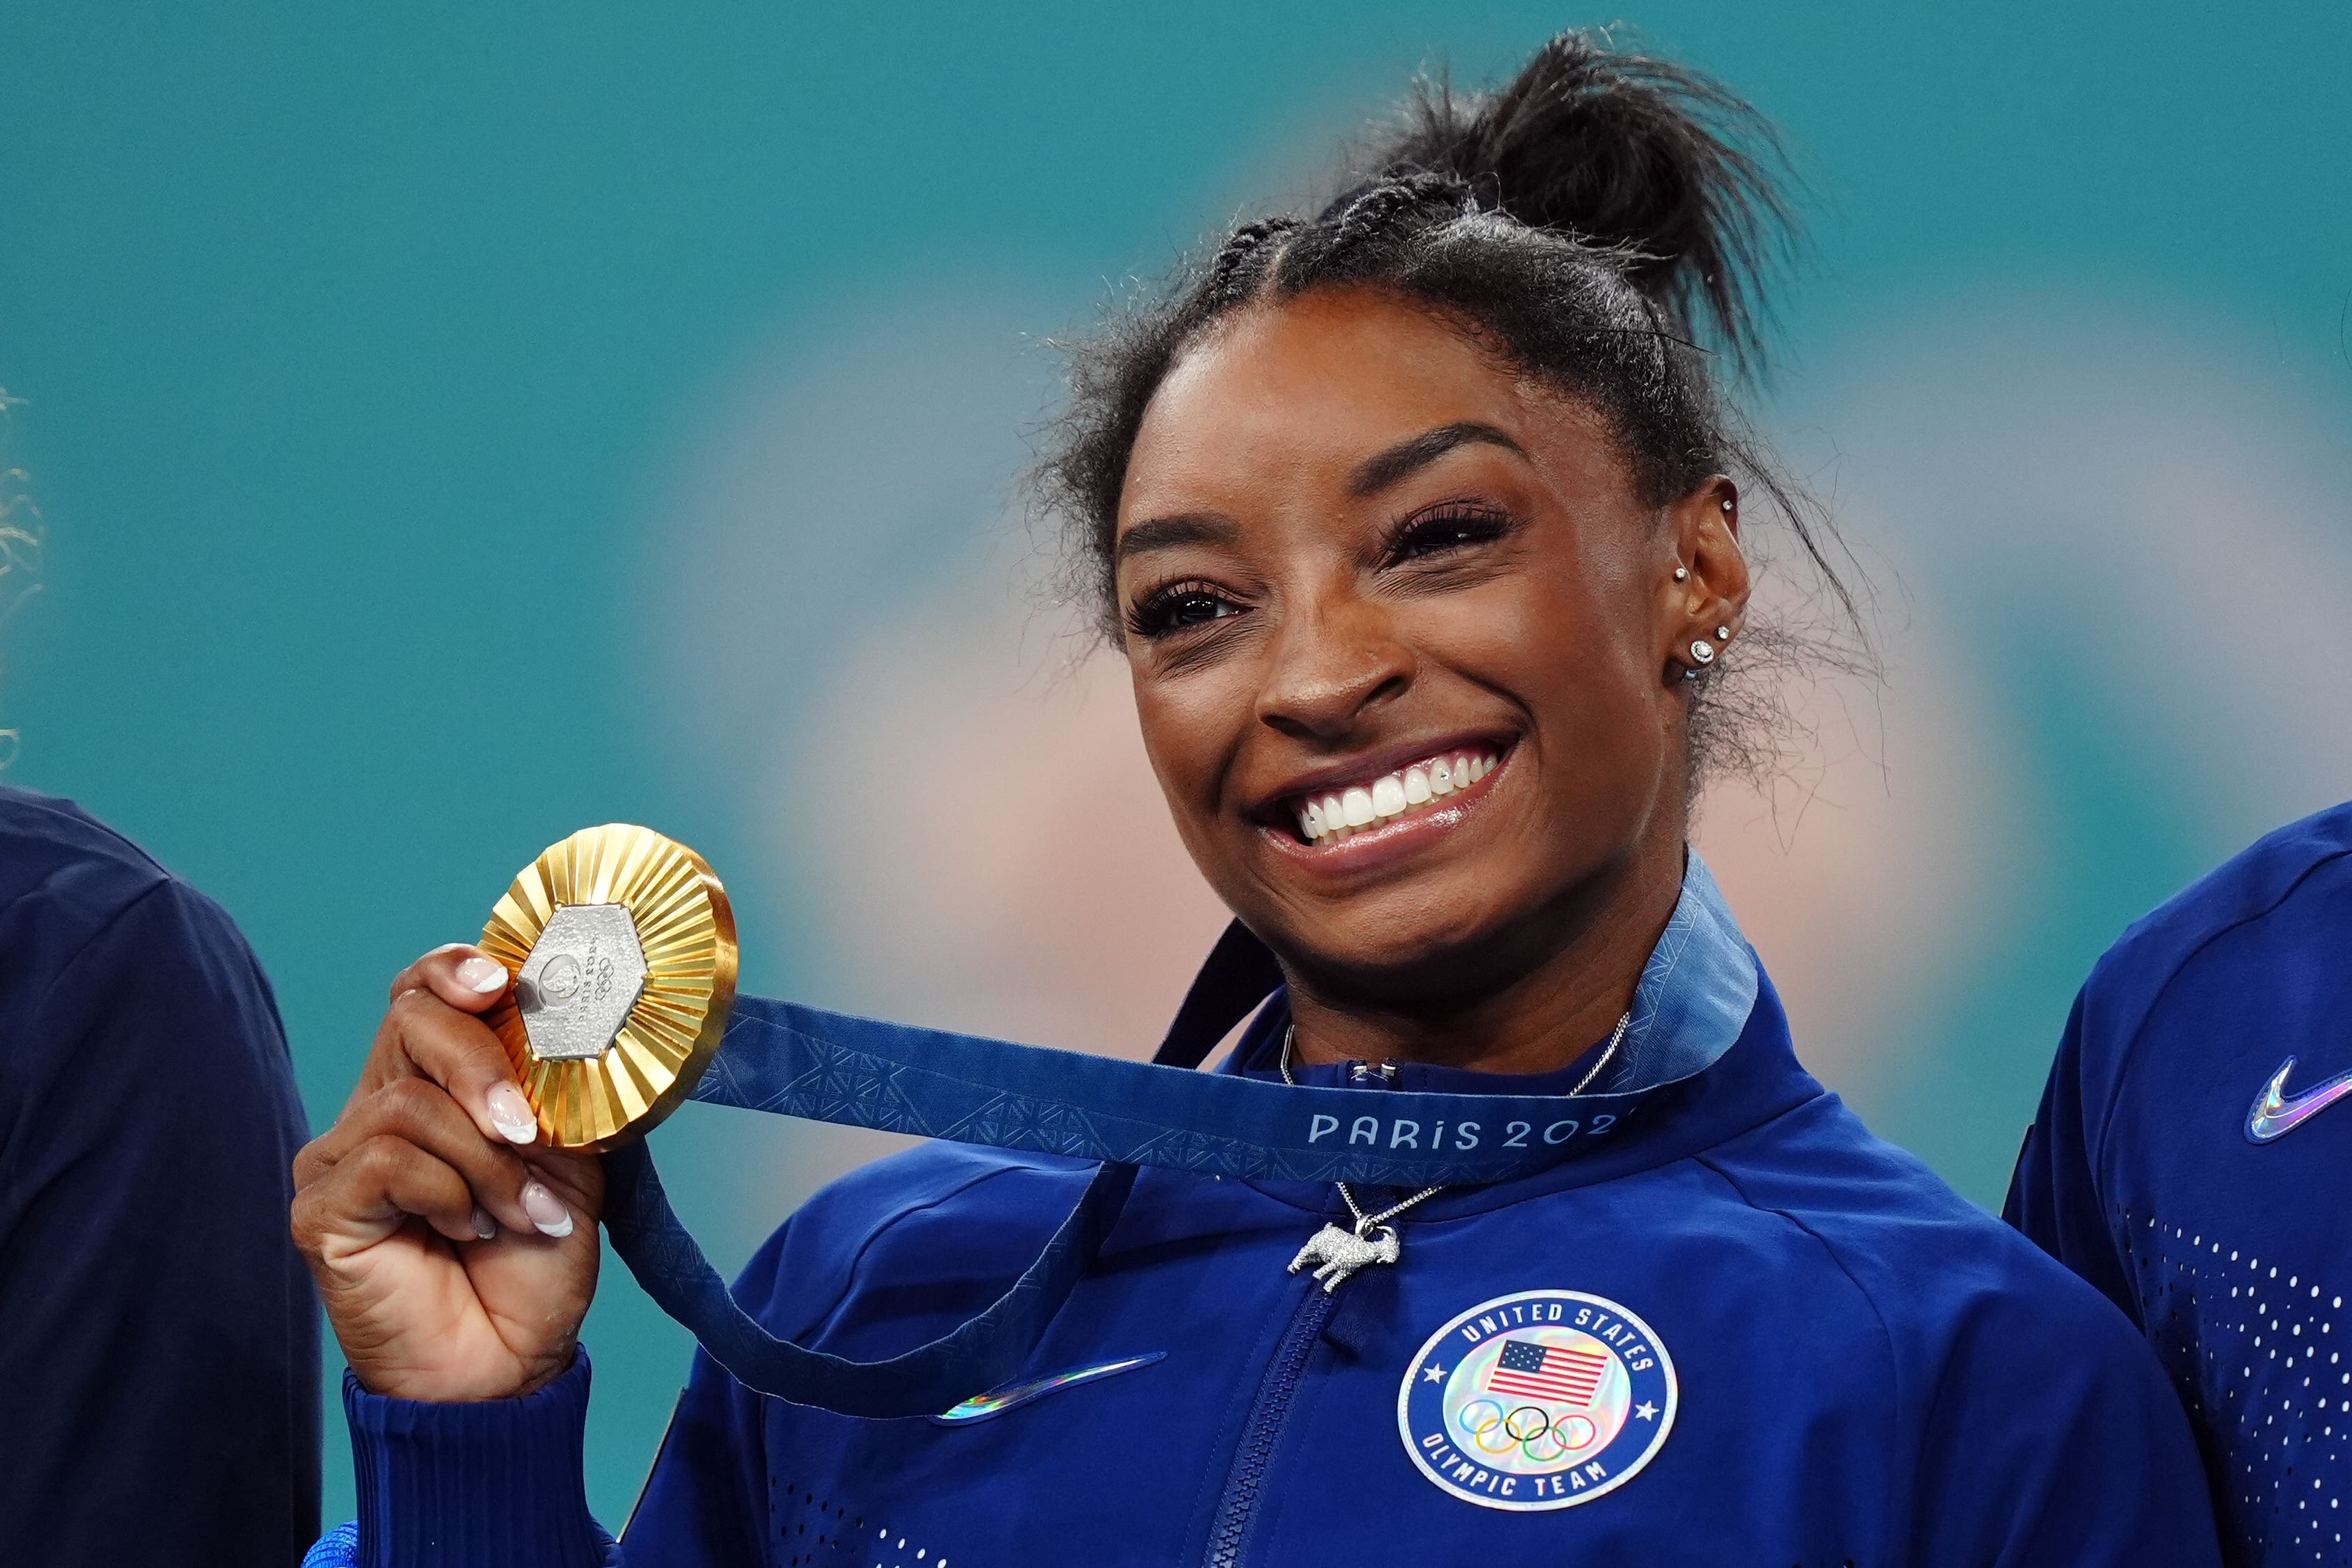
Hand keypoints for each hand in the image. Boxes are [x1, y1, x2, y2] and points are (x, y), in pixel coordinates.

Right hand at [292, 945, 602, 1400]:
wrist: (512, 1362)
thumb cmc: (535, 1261)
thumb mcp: (571, 1158)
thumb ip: (561, 1091)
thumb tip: (579, 1024)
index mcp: (436, 1087)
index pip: (421, 995)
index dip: (452, 971)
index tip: (496, 979)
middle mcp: (376, 1110)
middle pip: (411, 1022)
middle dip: (484, 1067)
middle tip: (530, 1130)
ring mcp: (339, 1159)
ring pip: (409, 1103)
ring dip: (487, 1161)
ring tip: (520, 1213)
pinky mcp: (322, 1210)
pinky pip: (385, 1161)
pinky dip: (448, 1193)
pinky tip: (467, 1231)